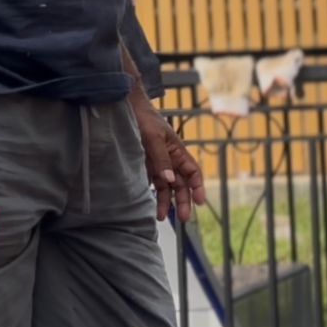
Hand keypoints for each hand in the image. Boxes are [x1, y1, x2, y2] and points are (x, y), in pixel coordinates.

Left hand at [134, 106, 206, 221]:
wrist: (126, 108)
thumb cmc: (144, 119)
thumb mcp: (153, 138)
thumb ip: (162, 159)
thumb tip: (169, 181)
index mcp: (178, 152)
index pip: (193, 173)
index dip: (198, 187)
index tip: (200, 201)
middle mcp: (170, 161)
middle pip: (181, 184)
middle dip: (183, 201)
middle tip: (183, 218)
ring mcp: (157, 165)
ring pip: (166, 187)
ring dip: (166, 202)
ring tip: (161, 218)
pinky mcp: (144, 167)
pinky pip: (152, 184)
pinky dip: (152, 195)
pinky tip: (150, 206)